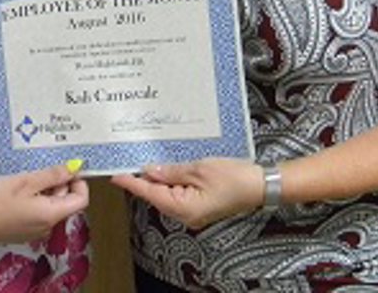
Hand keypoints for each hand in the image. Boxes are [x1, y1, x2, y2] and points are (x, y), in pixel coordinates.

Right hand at [0, 164, 88, 241]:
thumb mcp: (26, 181)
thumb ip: (52, 175)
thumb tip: (74, 168)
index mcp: (51, 215)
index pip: (81, 200)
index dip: (79, 182)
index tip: (68, 168)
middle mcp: (46, 228)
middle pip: (66, 204)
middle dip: (60, 185)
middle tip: (42, 169)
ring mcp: (34, 233)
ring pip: (51, 208)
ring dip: (46, 192)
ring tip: (27, 179)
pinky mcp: (22, 233)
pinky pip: (38, 215)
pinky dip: (35, 201)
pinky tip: (18, 192)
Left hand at [111, 158, 263, 229]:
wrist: (260, 185)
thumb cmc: (234, 178)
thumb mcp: (199, 169)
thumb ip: (172, 171)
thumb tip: (151, 171)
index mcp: (184, 207)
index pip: (150, 194)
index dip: (132, 183)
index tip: (117, 175)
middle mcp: (186, 215)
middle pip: (157, 195)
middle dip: (145, 179)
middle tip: (131, 162)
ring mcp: (193, 212)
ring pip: (168, 195)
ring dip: (160, 180)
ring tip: (150, 162)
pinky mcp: (200, 206)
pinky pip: (179, 195)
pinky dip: (172, 183)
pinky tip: (169, 170)